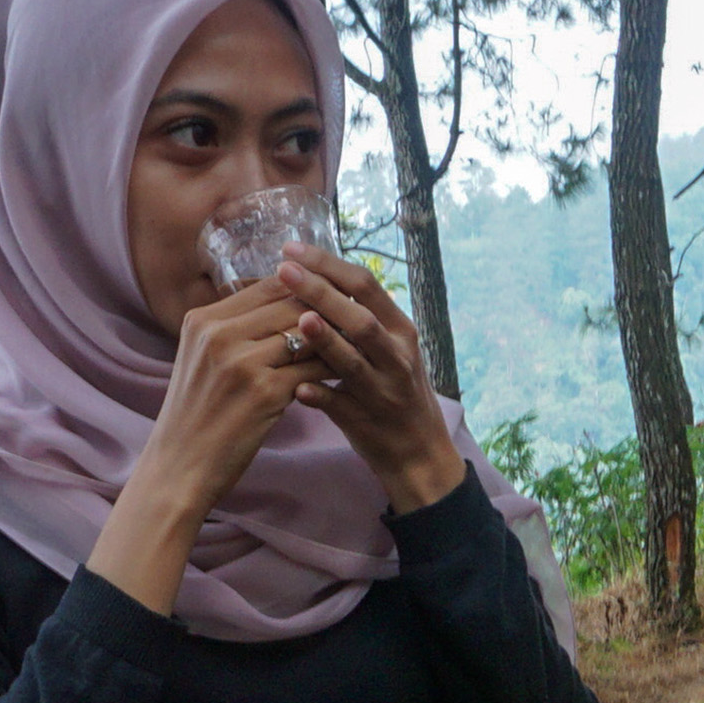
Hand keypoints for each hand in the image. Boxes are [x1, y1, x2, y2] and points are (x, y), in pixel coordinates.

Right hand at [84, 277, 332, 616]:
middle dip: (328, 310)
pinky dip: (332, 370)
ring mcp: (241, 362)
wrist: (178, 468)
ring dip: (335, 339)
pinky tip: (347, 375)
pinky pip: (313, 369)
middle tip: (358, 318)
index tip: (334, 297)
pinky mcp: (264, 393)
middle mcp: (218, 334)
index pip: (270, 285)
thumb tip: (287, 305)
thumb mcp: (202, 359)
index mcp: (203, 320)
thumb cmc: (196, 416)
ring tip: (358, 344)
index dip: (308, 288)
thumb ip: (234, 329)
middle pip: (292, 304)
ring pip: (308, 335)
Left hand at [270, 247, 464, 513]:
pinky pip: (341, 407)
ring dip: (326, 341)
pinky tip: (297, 391)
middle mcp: (397, 357)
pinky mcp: (369, 422)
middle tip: (283, 269)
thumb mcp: (389, 350)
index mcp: (401, 331)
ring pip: (355, 362)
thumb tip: (314, 277)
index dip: (328, 264)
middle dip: (320, 291)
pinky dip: (320, 397)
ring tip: (299, 320)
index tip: (291, 248)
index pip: (366, 285)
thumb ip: (359, 319)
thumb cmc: (395, 392)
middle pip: (359, 318)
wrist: (420, 454)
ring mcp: (384, 392)